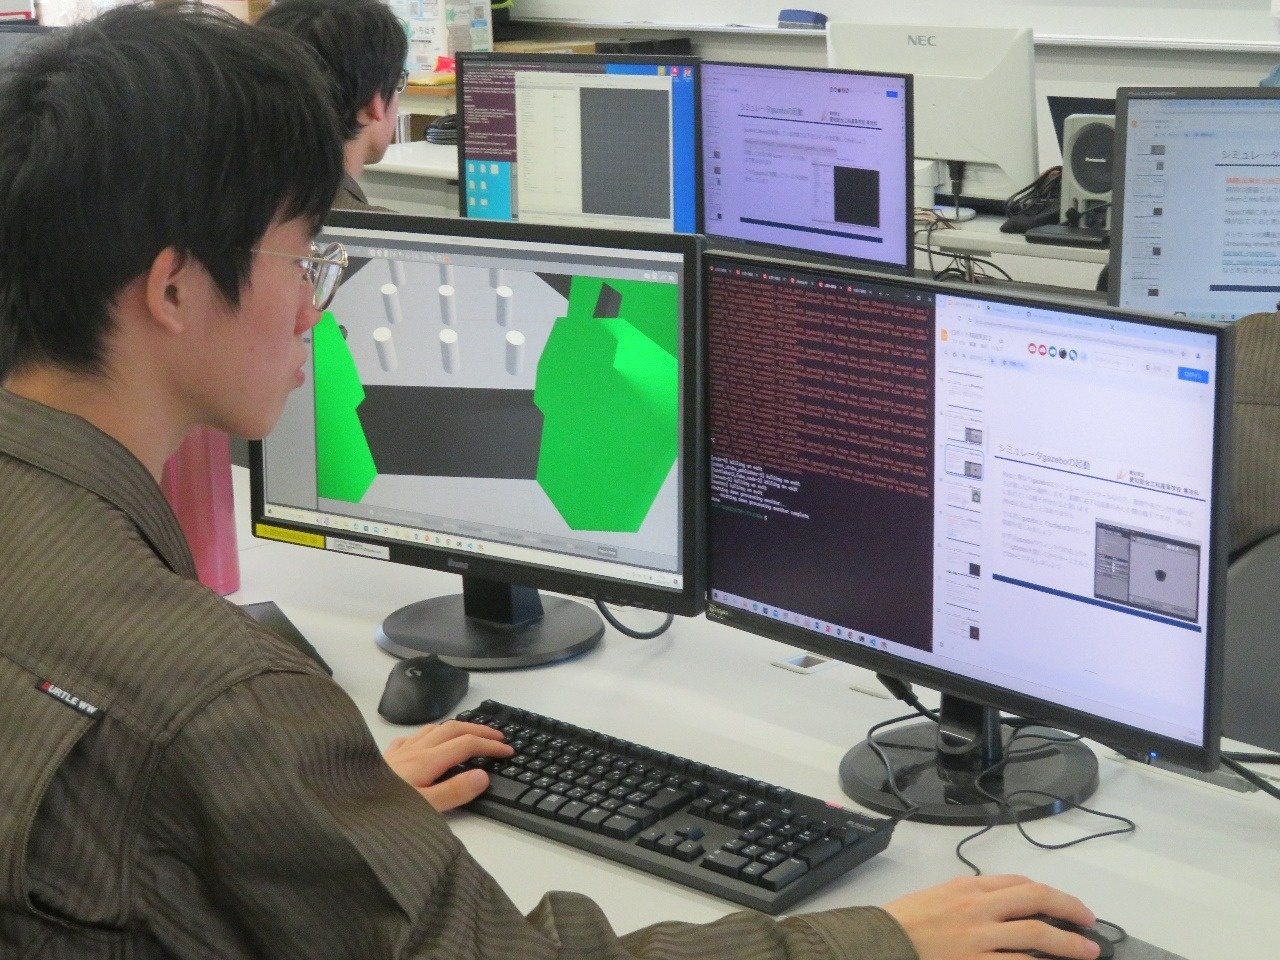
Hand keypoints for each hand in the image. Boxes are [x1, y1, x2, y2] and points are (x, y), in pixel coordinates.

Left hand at [383, 719, 513, 811]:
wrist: (342, 806)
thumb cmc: (381, 811)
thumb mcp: (423, 808)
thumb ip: (454, 792)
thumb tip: (482, 775)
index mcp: (427, 761)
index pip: (467, 744)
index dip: (490, 745)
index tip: (508, 751)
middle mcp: (414, 750)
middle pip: (454, 729)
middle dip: (480, 729)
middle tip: (499, 737)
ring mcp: (399, 752)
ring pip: (434, 729)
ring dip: (457, 728)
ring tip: (470, 734)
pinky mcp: (386, 757)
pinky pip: (413, 737)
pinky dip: (430, 734)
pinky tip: (428, 742)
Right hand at [883, 875, 1098, 959]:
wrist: (881, 942)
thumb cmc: (905, 922)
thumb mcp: (938, 897)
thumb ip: (970, 898)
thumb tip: (1001, 904)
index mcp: (968, 888)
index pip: (1019, 883)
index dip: (1049, 893)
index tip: (1063, 904)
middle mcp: (978, 908)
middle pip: (1036, 900)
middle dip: (1069, 908)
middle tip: (1089, 920)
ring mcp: (980, 938)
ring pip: (1037, 935)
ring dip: (1069, 943)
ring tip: (1088, 951)